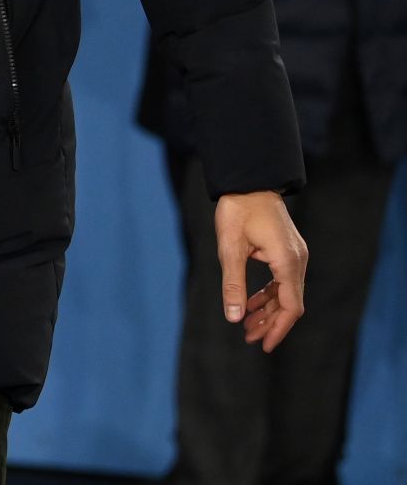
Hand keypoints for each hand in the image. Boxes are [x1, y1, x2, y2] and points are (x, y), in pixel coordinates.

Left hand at [215, 191, 306, 352]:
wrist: (248, 181)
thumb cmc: (237, 211)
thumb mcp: (230, 249)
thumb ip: (233, 284)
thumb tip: (234, 318)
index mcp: (288, 262)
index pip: (291, 306)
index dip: (278, 328)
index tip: (264, 344)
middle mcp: (297, 261)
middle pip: (290, 303)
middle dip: (270, 322)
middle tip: (249, 338)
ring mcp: (294, 255)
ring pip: (286, 292)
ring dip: (268, 310)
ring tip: (248, 325)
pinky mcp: (287, 251)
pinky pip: (282, 280)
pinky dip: (269, 294)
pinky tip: (252, 303)